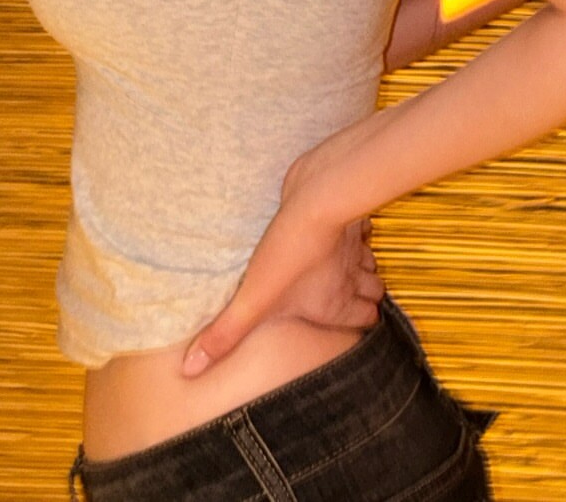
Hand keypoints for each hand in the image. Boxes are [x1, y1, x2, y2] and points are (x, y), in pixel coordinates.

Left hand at [180, 166, 383, 376]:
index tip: (353, 322)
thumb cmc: (288, 252)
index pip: (367, 318)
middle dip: (365, 294)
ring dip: (359, 265)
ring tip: (343, 269)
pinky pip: (362, 227)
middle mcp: (350, 275)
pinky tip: (338, 232)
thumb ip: (226, 334)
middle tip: (349, 297)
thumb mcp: (252, 299)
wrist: (315, 195)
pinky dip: (355, 232)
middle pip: (374, 290)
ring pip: (370, 259)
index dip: (362, 319)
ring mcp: (352, 243)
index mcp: (336, 301)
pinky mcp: (347, 214)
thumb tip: (191, 371)